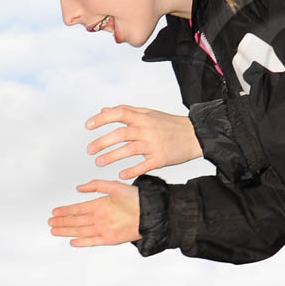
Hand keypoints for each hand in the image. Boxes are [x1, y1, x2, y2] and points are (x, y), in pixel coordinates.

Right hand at [48, 180, 140, 246]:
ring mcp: (103, 229)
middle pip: (76, 221)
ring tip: (54, 230)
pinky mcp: (109, 239)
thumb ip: (96, 185)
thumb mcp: (114, 186)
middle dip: (62, 221)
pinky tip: (72, 241)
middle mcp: (99, 217)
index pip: (78, 208)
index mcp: (100, 205)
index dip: (66, 210)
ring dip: (67, 231)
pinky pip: (92, 241)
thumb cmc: (135, 198)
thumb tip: (79, 188)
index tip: (55, 211)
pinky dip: (82, 242)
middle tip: (50, 222)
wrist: (149, 212)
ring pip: (80, 231)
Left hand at [85, 105, 199, 178]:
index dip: (102, 118)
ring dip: (112, 156)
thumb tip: (104, 110)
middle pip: (120, 134)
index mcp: (143, 117)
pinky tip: (121, 175)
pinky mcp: (161, 158)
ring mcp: (154, 144)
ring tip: (98, 162)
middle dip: (102, 142)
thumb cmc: (170, 124)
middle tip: (89, 150)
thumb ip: (126, 112)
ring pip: (129, 149)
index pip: (119, 113)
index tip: (88, 126)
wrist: (196, 135)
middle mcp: (147, 129)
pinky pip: (144, 165)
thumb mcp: (149, 113)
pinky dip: (132, 170)